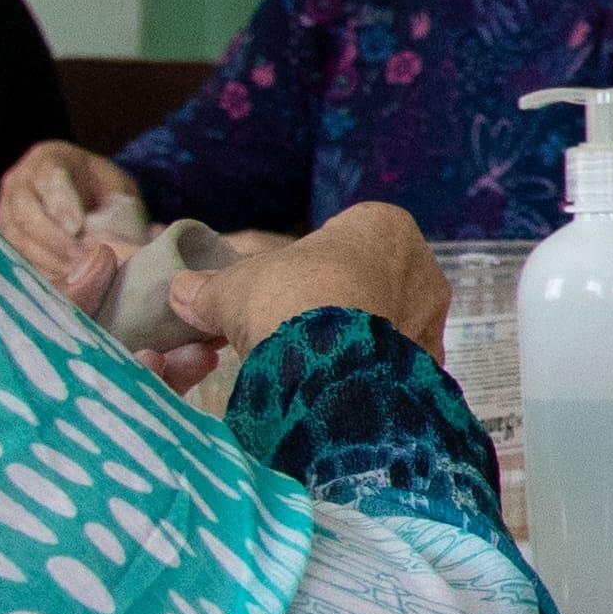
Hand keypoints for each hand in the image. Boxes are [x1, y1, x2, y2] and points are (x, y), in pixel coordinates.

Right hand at [0, 138, 141, 308]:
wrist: (81, 196)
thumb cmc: (103, 190)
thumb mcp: (118, 189)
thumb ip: (123, 207)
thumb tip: (151, 234)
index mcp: (49, 158)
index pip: (49, 178)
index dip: (61, 203)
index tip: (77, 226)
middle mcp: (20, 182)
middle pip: (25, 210)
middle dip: (53, 237)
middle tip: (79, 257)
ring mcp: (5, 210)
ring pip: (16, 236)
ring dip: (46, 257)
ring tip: (75, 272)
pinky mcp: (5, 237)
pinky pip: (14, 255)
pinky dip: (37, 268)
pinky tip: (61, 280)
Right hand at [171, 203, 453, 378]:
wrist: (328, 365)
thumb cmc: (287, 299)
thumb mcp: (235, 286)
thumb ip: (210, 287)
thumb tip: (180, 291)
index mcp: (384, 226)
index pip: (346, 236)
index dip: (309, 263)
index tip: (282, 288)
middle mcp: (423, 268)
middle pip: (369, 282)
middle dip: (333, 302)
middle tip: (292, 328)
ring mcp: (432, 320)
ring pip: (384, 325)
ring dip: (352, 340)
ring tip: (309, 363)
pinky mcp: (432, 366)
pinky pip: (393, 366)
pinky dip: (367, 374)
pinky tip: (335, 387)